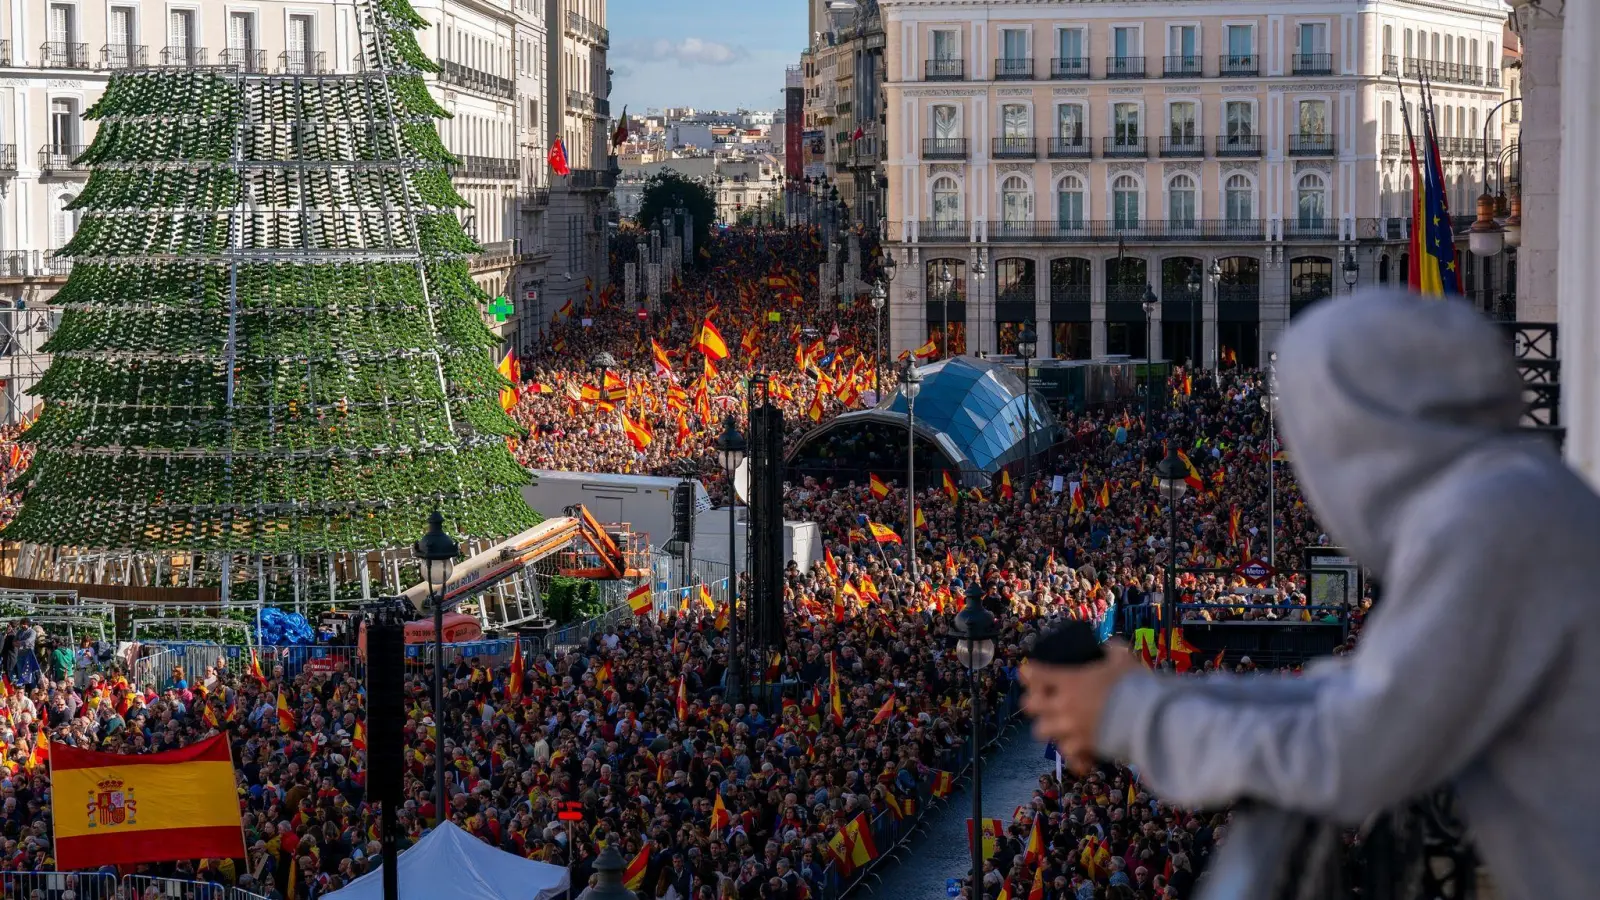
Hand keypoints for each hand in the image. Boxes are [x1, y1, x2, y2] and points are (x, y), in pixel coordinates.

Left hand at [1021, 640, 1140, 773]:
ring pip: (1042, 733)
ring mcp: (1071, 730)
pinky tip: (1081, 753)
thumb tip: (1108, 647)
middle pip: (1030, 707)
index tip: (1031, 671)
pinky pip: (1069, 757)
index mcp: (1069, 682)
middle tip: (1046, 700)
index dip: (1029, 672)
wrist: (1149, 718)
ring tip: (1062, 726)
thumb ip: (1112, 651)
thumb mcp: (1123, 658)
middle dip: (1034, 703)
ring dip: (1049, 728)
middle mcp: (1064, 706)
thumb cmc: (1134, 684)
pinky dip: (1073, 756)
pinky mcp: (1084, 749)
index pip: (1034, 674)